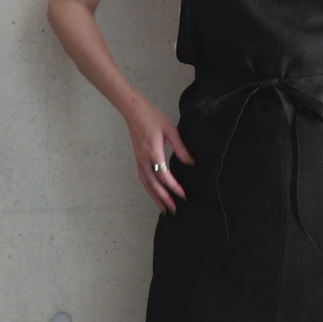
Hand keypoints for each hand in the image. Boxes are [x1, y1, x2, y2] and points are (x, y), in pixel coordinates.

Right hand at [121, 94, 193, 214]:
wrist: (133, 111)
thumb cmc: (152, 117)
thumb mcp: (170, 129)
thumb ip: (180, 147)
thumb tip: (190, 162)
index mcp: (153, 152)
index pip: (164, 176)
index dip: (174, 187)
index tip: (183, 195)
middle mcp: (144, 159)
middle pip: (154, 185)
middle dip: (165, 199)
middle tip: (174, 210)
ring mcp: (138, 161)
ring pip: (146, 185)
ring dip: (155, 198)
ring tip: (164, 208)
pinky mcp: (136, 160)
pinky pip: (142, 179)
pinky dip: (148, 190)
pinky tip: (153, 195)